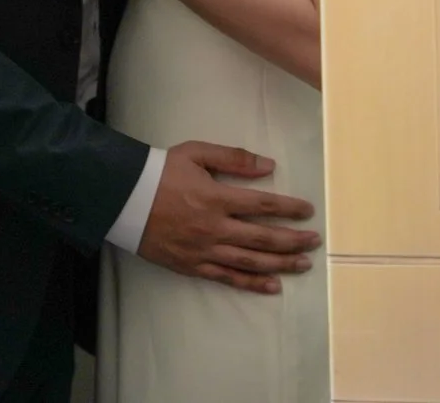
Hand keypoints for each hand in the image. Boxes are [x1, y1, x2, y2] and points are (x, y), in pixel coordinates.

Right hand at [135, 141, 320, 294]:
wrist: (124, 198)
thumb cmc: (161, 171)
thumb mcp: (196, 152)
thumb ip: (233, 158)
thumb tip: (268, 165)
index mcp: (216, 197)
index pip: (263, 205)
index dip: (289, 208)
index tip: (308, 210)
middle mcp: (214, 227)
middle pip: (263, 237)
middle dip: (293, 240)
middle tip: (314, 241)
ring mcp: (204, 250)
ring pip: (251, 261)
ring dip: (280, 263)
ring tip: (303, 264)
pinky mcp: (193, 266)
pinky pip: (228, 278)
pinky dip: (252, 283)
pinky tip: (273, 286)